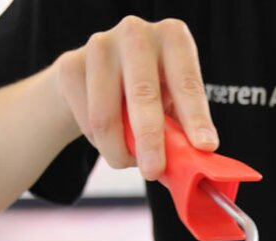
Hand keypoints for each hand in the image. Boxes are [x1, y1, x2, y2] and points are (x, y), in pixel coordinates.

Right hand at [52, 16, 217, 179]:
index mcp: (173, 39)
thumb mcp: (172, 102)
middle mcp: (136, 34)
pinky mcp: (70, 65)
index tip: (205, 146)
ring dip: (120, 152)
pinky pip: (86, 122)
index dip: (196, 117)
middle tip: (154, 171)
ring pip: (106, 117)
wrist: (95, 74)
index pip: (187, 83)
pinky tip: (110, 139)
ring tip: (132, 161)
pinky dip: (101, 144)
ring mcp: (100, 46)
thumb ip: (182, 127)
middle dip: (151, 140)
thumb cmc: (148, 89)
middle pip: (143, 95)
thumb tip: (193, 164)